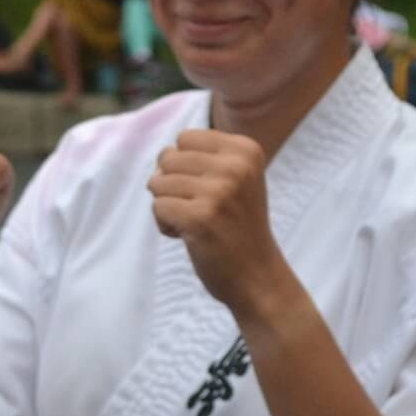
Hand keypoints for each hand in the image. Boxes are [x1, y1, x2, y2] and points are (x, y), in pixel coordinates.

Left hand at [148, 130, 285, 314]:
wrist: (258, 277)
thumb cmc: (237, 226)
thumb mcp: (235, 179)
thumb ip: (202, 158)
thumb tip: (160, 158)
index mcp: (245, 150)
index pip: (184, 138)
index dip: (185, 166)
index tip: (208, 190)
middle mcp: (235, 166)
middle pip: (168, 158)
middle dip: (172, 185)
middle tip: (201, 210)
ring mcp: (218, 192)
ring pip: (157, 182)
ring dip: (168, 206)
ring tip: (196, 224)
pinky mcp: (200, 218)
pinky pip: (157, 207)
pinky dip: (165, 225)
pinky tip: (189, 237)